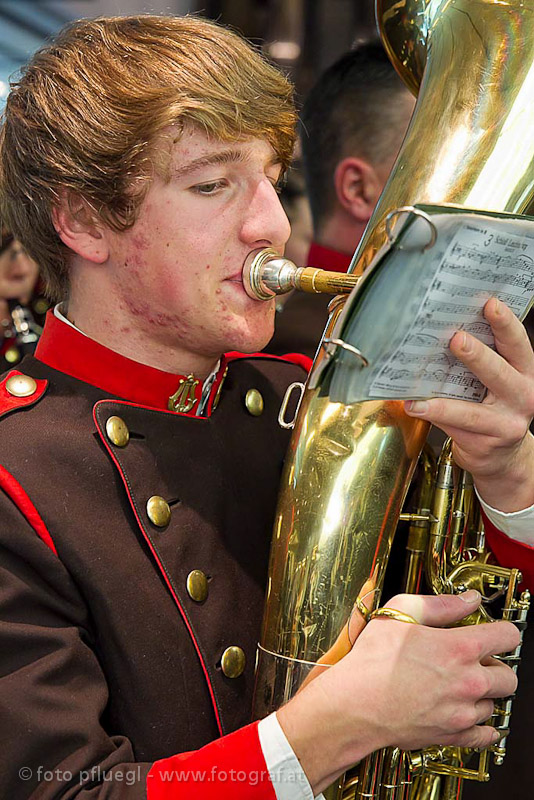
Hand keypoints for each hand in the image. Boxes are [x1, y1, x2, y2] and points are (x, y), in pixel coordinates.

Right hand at [277, 591, 518, 794]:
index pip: (508, 637)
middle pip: (508, 675)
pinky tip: (466, 712)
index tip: (494, 634)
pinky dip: (481, 724)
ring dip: (482, 694)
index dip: (502, 631)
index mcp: (460, 648)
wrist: (355, 705)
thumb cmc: (373, 660)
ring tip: (457, 685)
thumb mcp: (400, 613)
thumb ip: (441, 604)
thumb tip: (469, 600)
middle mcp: (469, 682)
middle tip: (473, 661)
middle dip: (494, 665)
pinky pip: (485, 734)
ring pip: (494, 703)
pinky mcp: (454, 735)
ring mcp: (463, 712)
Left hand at [404, 298, 533, 510]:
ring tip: (421, 384)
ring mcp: (506, 422)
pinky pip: (456, 425)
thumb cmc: (492, 410)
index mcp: (525, 372)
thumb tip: (440, 331)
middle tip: (456, 339)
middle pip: (500, 371)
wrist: (502, 457)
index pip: (518, 344)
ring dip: (445, 395)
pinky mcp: (486, 441)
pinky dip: (433, 414)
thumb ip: (482, 360)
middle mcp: (522, 395)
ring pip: (474, 407)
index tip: (490, 304)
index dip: (506, 323)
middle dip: (477, 354)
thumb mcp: (497, 383)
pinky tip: (413, 406)